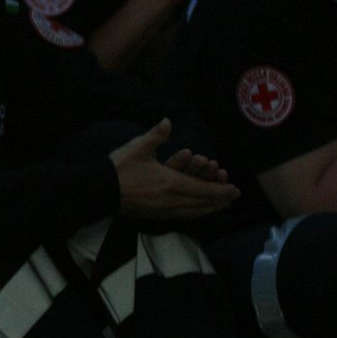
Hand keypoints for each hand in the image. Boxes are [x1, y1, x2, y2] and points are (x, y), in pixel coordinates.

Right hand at [109, 119, 239, 220]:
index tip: (236, 191)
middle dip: (220, 201)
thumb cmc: (120, 168)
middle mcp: (171, 200)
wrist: (99, 191)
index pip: (204, 190)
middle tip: (232, 199)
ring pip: (193, 213)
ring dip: (209, 210)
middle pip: (202, 204)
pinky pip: (182, 216)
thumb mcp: (138, 147)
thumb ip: (156, 135)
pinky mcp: (155, 215)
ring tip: (220, 206)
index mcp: (171, 182)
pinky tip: (196, 212)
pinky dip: (195, 214)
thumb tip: (168, 121)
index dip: (222, 191)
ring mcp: (163, 210)